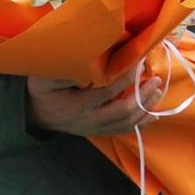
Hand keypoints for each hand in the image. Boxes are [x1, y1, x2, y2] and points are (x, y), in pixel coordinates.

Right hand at [25, 68, 160, 136]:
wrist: (37, 115)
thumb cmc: (42, 92)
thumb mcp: (42, 79)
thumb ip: (59, 72)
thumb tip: (81, 63)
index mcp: (77, 105)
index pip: (106, 93)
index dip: (125, 78)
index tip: (138, 63)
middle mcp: (89, 120)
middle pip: (122, 111)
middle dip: (142, 96)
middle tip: (156, 79)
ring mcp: (96, 128)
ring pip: (126, 123)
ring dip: (145, 108)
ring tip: (158, 90)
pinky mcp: (100, 131)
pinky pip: (124, 130)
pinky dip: (141, 123)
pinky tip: (153, 114)